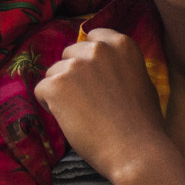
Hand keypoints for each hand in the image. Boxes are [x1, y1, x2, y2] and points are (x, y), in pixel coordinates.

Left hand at [33, 30, 170, 181]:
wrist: (135, 148)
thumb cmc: (143, 121)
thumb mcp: (141, 81)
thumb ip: (120, 66)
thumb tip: (102, 66)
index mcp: (123, 45)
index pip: (93, 36)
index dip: (89, 56)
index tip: (93, 74)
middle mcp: (98, 49)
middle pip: (69, 54)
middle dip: (73, 73)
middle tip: (87, 99)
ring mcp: (75, 66)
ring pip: (53, 73)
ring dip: (61, 90)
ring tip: (82, 112)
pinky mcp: (56, 85)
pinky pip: (41, 91)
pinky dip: (50, 105)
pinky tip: (70, 118)